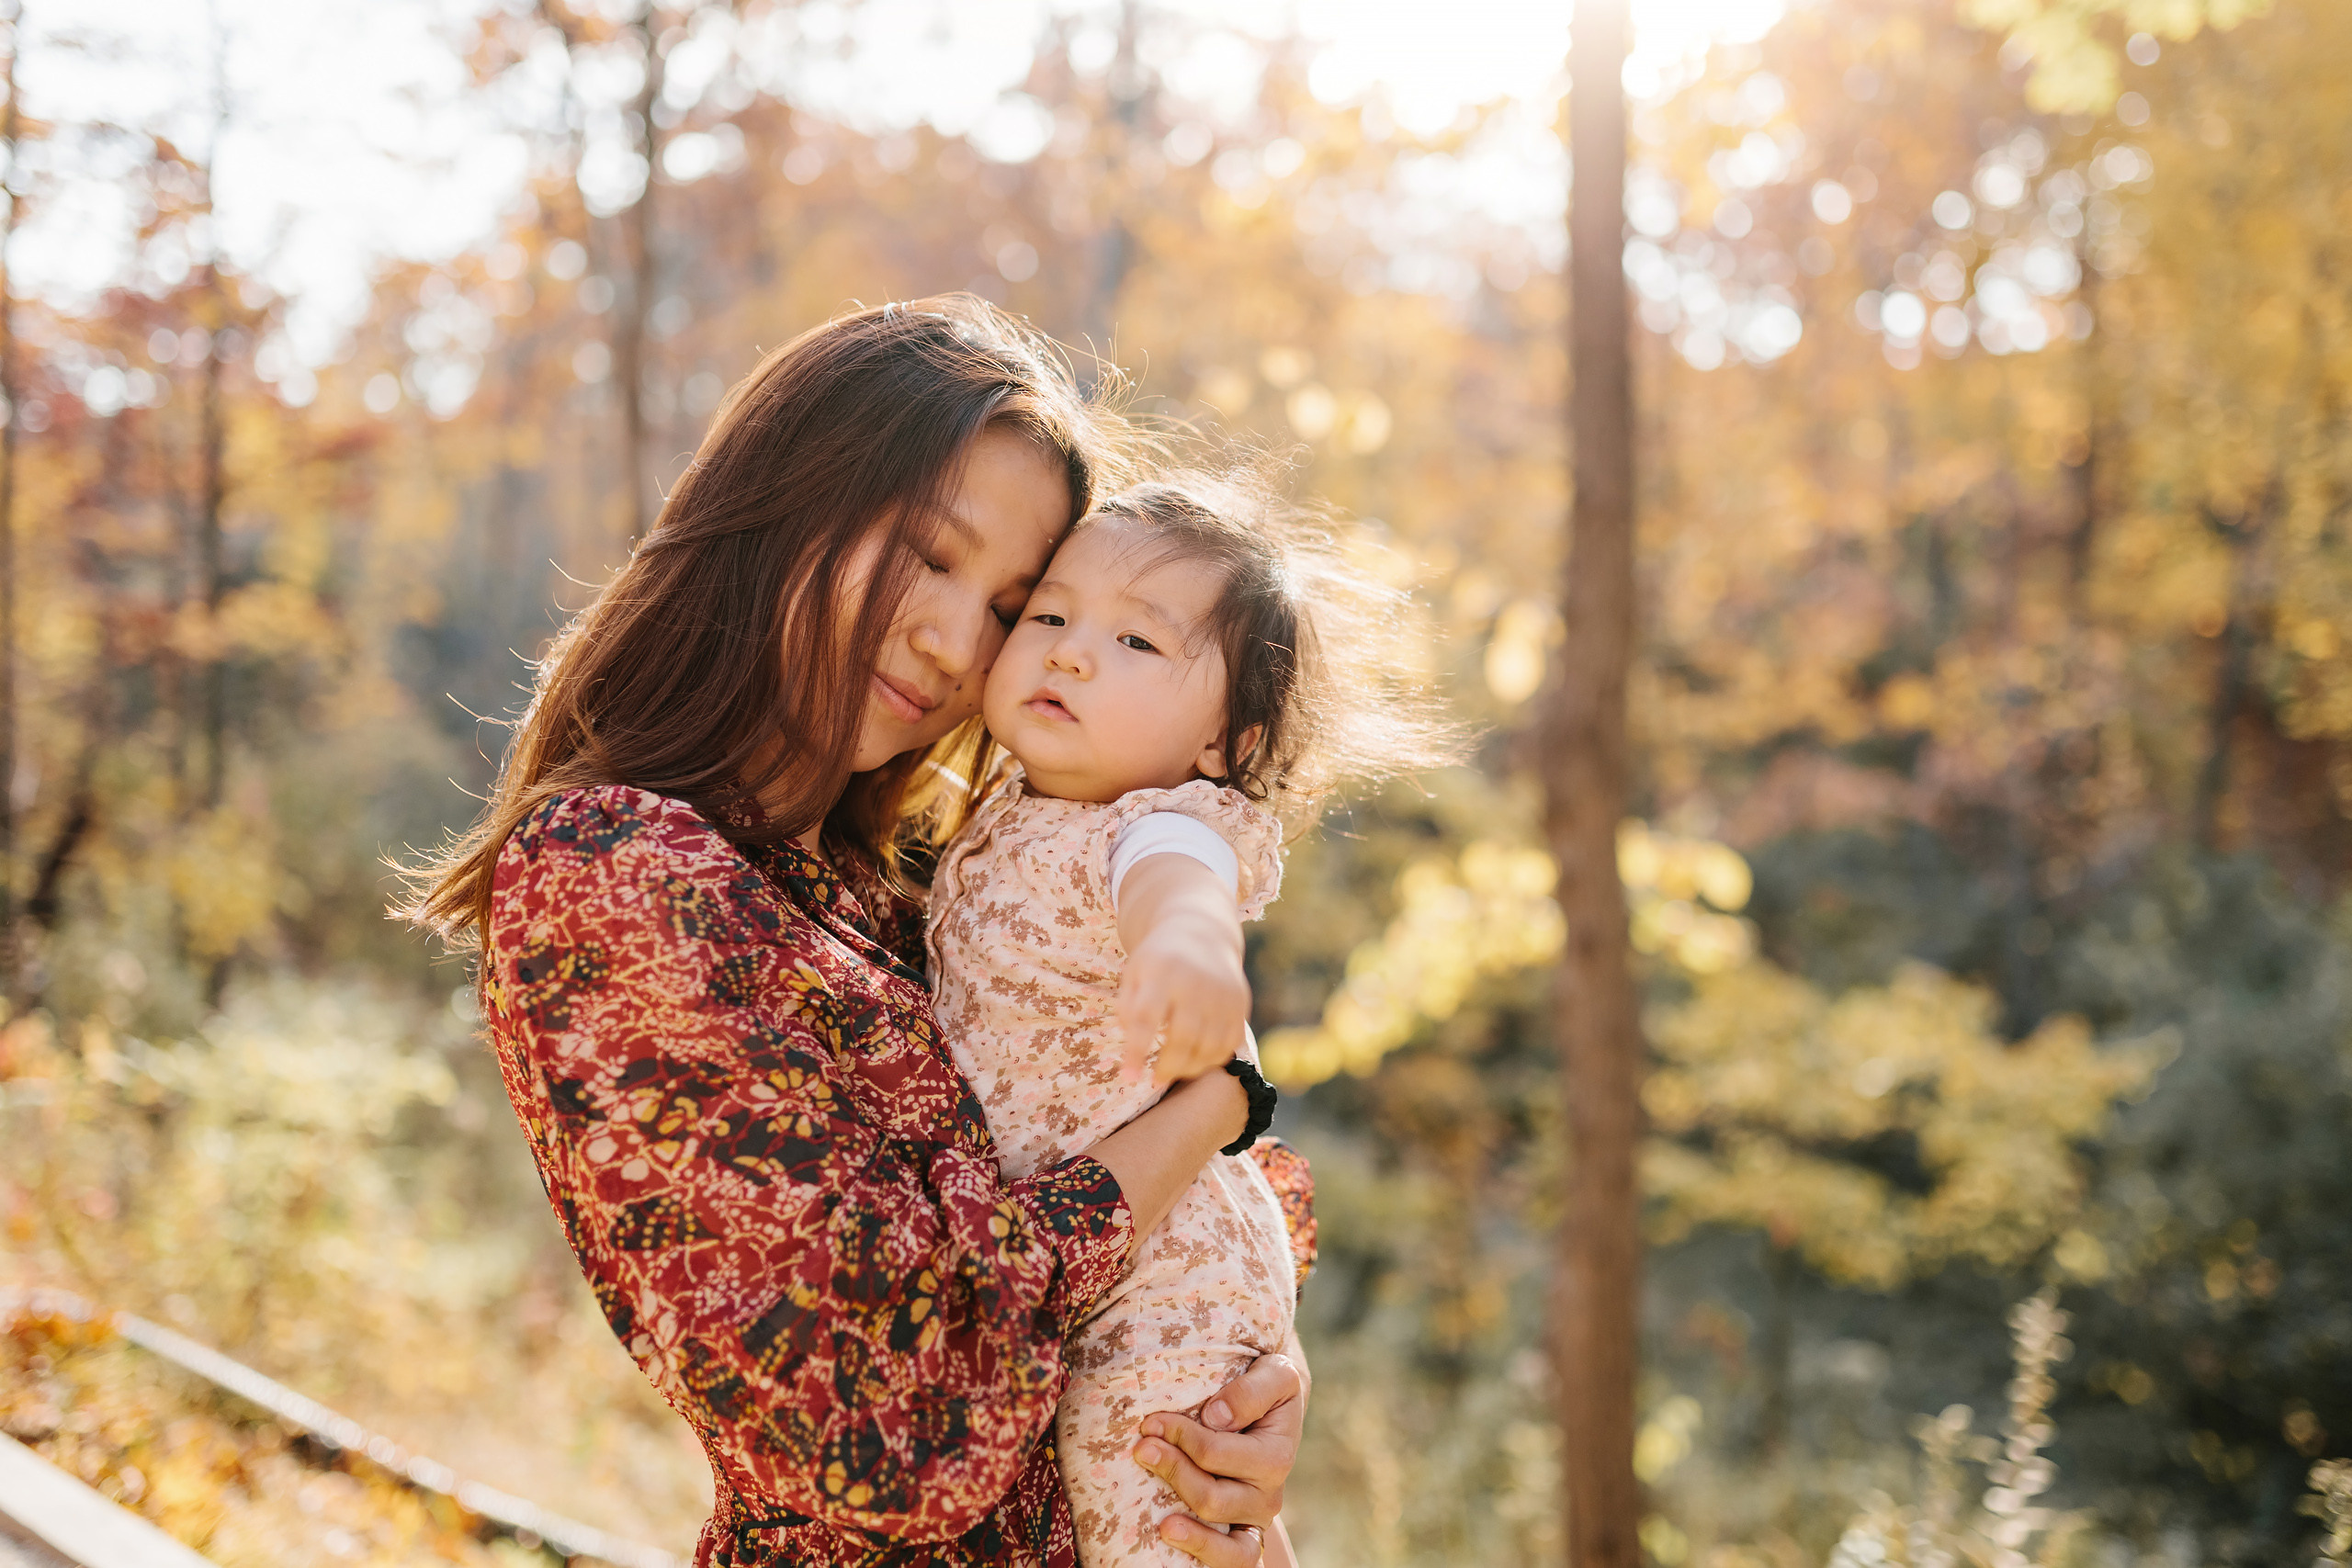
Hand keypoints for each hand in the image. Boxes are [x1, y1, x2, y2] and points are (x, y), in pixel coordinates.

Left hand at [1114, 854, 1249, 1083]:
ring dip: (1190, 1067)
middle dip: (1167, 1067)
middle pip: (1183, 1037)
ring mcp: (1222, 994)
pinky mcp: (1240, 1003)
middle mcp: (1196, 982)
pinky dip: (1213, 1060)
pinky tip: (1196, 1060)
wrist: (1201, 931)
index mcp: (1162, 972)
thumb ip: (1127, 1008)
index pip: (1147, 1018)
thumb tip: (1132, 1046)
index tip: (1129, 1077)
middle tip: (1154, 1080)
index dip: (1137, 1052)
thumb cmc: (1158, 960)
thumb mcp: (1134, 974)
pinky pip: (1230, 1044)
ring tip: (1173, 1071)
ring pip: (1210, 1046)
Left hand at [1131, 1352, 1304, 1563]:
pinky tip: (1176, 1543)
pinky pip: (1235, 1563)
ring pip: (1226, 1544)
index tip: (1150, 1422)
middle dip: (1172, 1473)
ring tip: (1161, 1524)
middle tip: (1141, 1450)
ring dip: (1188, 1531)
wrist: (1273, 1412)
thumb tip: (1215, 1417)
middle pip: (1212, 1499)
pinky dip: (1208, 1557)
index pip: (1216, 1453)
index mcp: (1275, 1455)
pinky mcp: (1243, 1537)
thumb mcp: (1275, 1373)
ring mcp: (1253, 1520)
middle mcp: (1268, 1494)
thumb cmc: (1266, 1389)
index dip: (1180, 1437)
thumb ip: (1251, 1391)